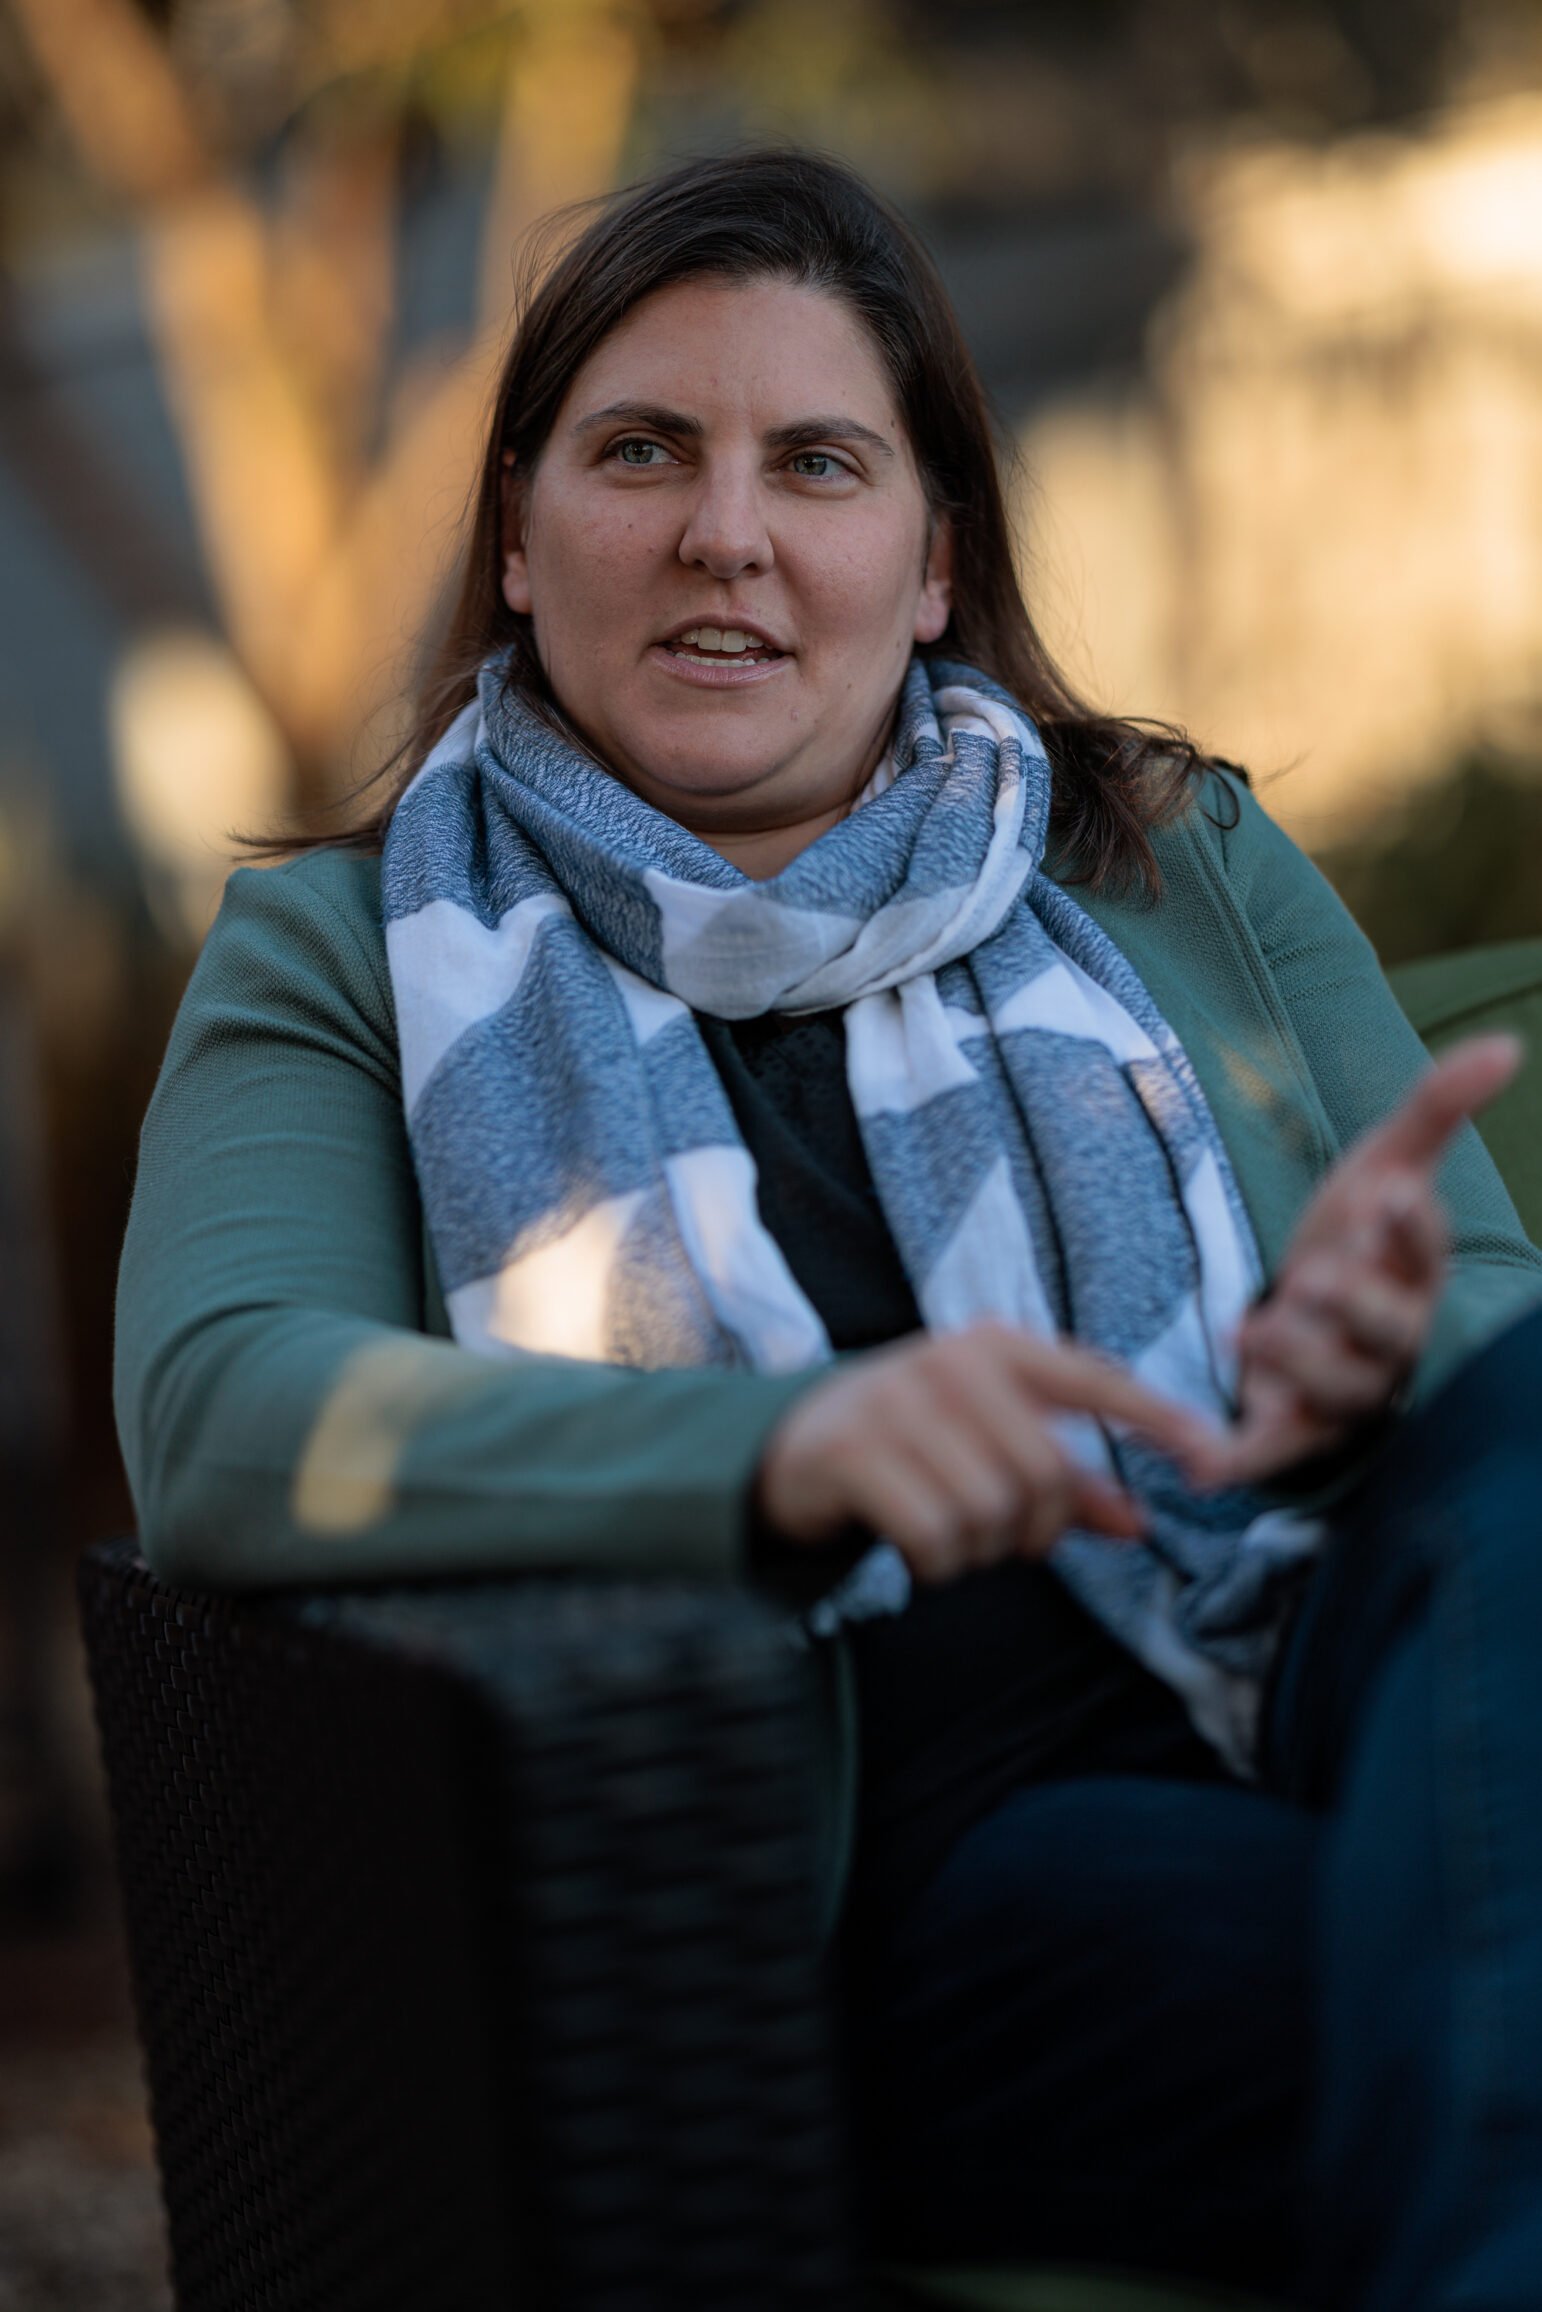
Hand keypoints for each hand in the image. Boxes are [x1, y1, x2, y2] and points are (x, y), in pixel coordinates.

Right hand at [754, 1318, 1214, 1585]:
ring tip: (951, 1534)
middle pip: (1044, 1473)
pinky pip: (934, 1533)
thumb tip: (1139, 1524)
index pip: (1098, 1381)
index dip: (1161, 1420)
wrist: (793, 1441)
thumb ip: (1067, 1481)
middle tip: (1005, 1537)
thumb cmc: (917, 1441)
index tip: (1215, 1464)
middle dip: (1035, 1527)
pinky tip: (917, 1547)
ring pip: (990, 1510)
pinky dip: (937, 1561)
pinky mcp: (853, 1450)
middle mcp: (952, 1362)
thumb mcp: (991, 1441)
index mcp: (999, 1347)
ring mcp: (898, 1402)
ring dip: (980, 1549)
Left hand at [1195, 1033, 1522, 1488]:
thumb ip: (1436, 1111)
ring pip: (1334, 1389)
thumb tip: (1508, 1044)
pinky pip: (1269, 1453)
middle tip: (1314, 1277)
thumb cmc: (1355, 1239)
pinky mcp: (1289, 1431)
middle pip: (1385, 1331)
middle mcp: (1388, 1339)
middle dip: (1353, 1306)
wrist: (1304, 1313)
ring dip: (1296, 1364)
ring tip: (1251, 1331)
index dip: (1413, 1231)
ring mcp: (1340, 1389)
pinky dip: (1238, 1462)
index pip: (1427, 1254)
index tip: (1391, 1196)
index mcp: (1413, 1274)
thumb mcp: (1383, 1166)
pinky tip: (1201, 1466)